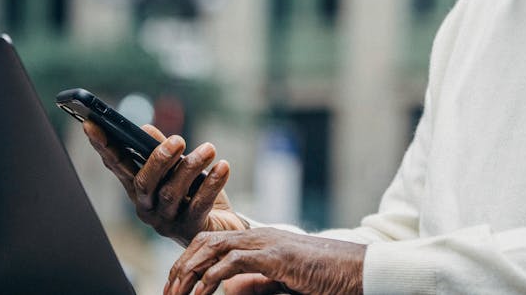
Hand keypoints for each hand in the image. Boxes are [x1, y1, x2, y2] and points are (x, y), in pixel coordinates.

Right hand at [84, 121, 246, 245]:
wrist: (222, 227)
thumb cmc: (195, 193)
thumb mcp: (179, 168)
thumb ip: (162, 151)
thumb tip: (145, 130)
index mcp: (138, 188)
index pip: (116, 165)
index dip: (103, 146)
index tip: (90, 123)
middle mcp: (147, 206)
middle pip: (144, 183)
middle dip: (159, 159)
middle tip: (179, 139)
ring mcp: (166, 221)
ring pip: (172, 192)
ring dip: (191, 167)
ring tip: (209, 149)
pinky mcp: (190, 230)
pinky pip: (199, 205)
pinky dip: (212, 184)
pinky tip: (223, 167)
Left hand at [164, 228, 365, 294]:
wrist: (358, 270)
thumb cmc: (326, 277)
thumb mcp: (283, 282)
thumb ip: (256, 283)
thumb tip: (228, 290)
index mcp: (260, 240)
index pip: (212, 240)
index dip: (188, 259)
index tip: (173, 284)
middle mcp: (260, 236)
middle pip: (205, 240)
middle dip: (180, 265)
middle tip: (167, 291)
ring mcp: (267, 243)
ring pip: (212, 248)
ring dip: (188, 272)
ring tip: (175, 294)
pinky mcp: (275, 257)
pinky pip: (233, 264)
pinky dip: (210, 280)